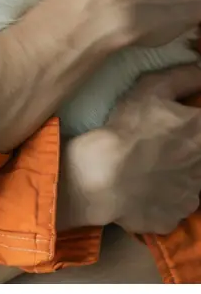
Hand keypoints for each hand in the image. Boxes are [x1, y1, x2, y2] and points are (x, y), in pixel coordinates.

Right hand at [60, 65, 200, 233]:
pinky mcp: (175, 218)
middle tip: (161, 139)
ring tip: (152, 162)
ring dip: (180, 171)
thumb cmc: (128, 127)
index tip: (179, 119)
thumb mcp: (152, 87)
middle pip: (198, 152)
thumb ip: (184, 76)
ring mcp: (192, 196)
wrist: (103, 175)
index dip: (192, 119)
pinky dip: (166, 196)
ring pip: (192, 180)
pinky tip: (147, 184)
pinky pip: (176, 204)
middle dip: (186, 144)